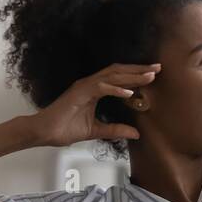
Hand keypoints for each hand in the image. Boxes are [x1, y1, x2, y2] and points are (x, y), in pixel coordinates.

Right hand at [28, 63, 158, 147]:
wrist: (44, 132)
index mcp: (94, 89)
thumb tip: (136, 134)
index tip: (154, 75)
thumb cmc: (65, 128)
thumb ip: (116, 130)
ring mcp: (84, 87)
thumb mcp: (97, 130)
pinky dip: (115, 89)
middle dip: (138, 69)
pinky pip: (100, 88)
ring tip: (149, 76)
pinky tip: (128, 93)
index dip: (136, 76)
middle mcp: (90, 84)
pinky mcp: (78, 93)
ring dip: (131, 76)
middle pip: (118, 72)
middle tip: (158, 68)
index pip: (119, 79)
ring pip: (111, 76)